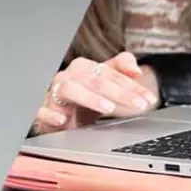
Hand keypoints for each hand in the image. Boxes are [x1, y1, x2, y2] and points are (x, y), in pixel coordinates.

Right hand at [34, 53, 160, 133]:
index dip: (131, 86)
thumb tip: (135, 69)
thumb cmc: (83, 97)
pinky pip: (42, 109)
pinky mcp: (42, 110)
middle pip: (94, 80)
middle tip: (138, 105)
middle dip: (118, 92)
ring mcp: (54, 93)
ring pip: (70, 89)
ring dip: (89, 98)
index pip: (110, 74)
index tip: (148, 99)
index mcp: (84, 69)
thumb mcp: (104, 83)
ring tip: (108, 108)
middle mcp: (68, 77)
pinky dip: (50, 114)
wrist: (59, 116)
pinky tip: (62, 120)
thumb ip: (121, 70)